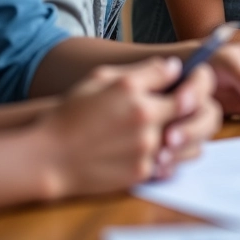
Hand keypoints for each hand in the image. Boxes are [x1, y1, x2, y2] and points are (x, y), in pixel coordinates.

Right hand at [39, 57, 220, 198]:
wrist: (49, 157)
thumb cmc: (72, 114)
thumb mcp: (101, 78)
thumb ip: (142, 71)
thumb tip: (175, 67)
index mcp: (135, 91)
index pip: (183, 80)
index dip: (190, 82)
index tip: (186, 84)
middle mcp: (144, 118)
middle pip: (189, 107)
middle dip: (189, 106)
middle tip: (184, 107)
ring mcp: (145, 147)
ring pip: (188, 137)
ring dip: (186, 133)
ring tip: (173, 130)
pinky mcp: (142, 172)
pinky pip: (171, 162)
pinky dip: (169, 156)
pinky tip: (157, 150)